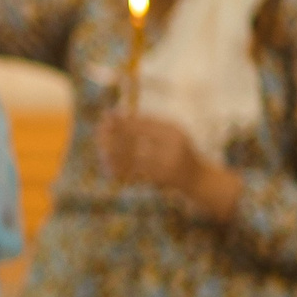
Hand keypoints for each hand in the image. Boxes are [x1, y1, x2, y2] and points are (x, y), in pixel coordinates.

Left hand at [98, 112, 243, 219]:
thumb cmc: (179, 151)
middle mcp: (173, 147)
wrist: (197, 179)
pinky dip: (123, 170)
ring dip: (116, 154)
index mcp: (173, 132)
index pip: (143, 124)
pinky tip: (109, 167)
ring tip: (101, 149)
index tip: (106, 116)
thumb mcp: (168, 134)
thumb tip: (118, 116)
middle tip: (99, 132)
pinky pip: (137, 174)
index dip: (122, 121)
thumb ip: (148, 125)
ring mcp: (169, 164)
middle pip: (137, 139)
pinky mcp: (163, 180)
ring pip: (135, 158)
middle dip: (115, 136)